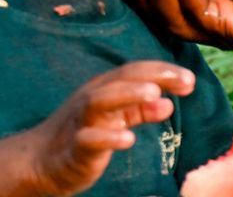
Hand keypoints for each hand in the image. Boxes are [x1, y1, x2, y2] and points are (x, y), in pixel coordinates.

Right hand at [26, 61, 194, 195]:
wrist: (42, 161)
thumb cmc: (84, 133)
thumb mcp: (116, 118)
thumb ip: (142, 110)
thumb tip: (169, 101)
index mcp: (105, 88)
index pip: (136, 71)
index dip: (163, 71)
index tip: (191, 79)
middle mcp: (93, 97)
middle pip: (122, 78)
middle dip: (154, 76)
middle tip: (185, 80)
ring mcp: (81, 120)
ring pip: (101, 100)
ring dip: (128, 94)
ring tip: (154, 94)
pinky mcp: (74, 146)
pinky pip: (89, 139)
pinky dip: (108, 137)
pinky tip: (129, 139)